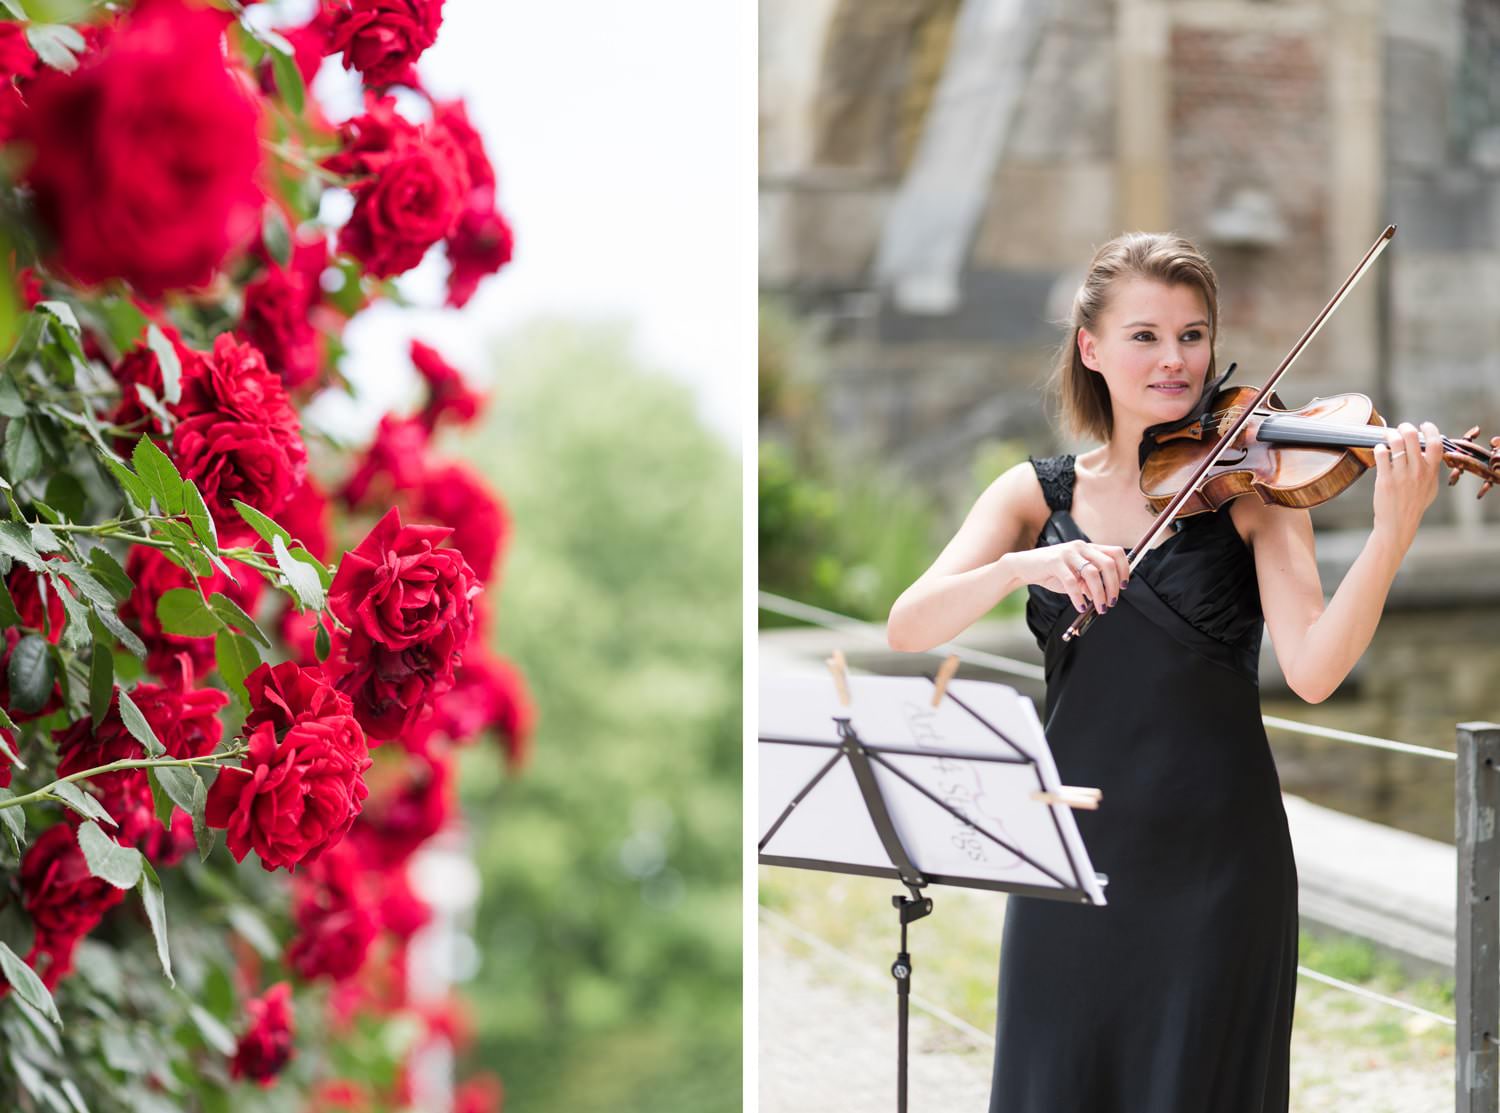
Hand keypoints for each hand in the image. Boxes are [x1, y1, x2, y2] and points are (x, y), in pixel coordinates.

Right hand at [1008, 540, 1129, 613]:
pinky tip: (1080, 607)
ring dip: (1099, 594)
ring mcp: (1067, 553)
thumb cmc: (1051, 572)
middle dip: (1113, 586)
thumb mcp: (1075, 576)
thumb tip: (1105, 596)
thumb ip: (1089, 583)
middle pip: (1108, 563)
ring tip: (1099, 608)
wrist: (1024, 567)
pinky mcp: (1054, 562)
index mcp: (1088, 548)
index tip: (1124, 587)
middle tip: (1112, 602)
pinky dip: (1078, 597)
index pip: (1116, 553)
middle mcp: (1080, 547)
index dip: (1124, 570)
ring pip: (1092, 573)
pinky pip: (1072, 582)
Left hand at [1372, 420, 1442, 547]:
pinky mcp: (1385, 479)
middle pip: (1412, 437)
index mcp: (1431, 471)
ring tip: (1389, 436)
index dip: (1430, 429)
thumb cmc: (1414, 504)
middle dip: (1405, 427)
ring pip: (1395, 443)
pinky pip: (1381, 455)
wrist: (1398, 523)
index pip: (1436, 444)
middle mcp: (1417, 471)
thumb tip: (1429, 453)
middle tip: (1401, 428)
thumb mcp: (1430, 488)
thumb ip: (1431, 470)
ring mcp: (1401, 475)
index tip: (1424, 425)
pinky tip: (1380, 449)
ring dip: (1390, 435)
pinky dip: (1380, 448)